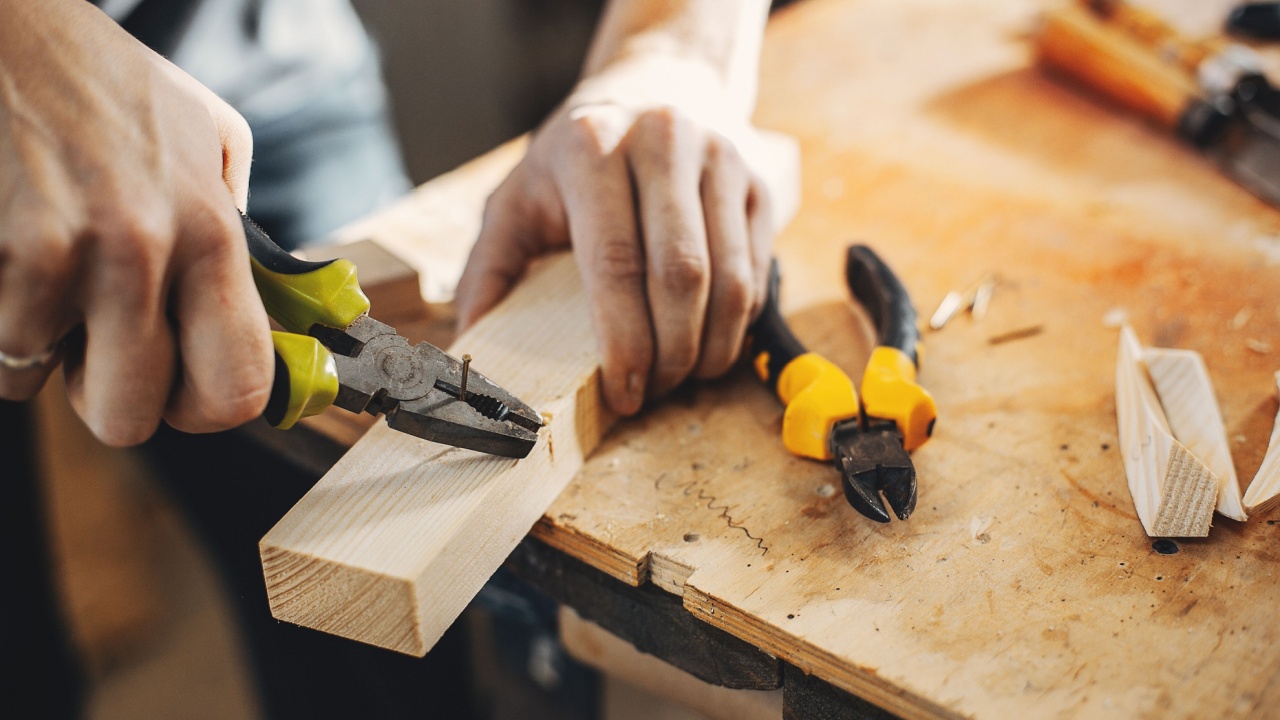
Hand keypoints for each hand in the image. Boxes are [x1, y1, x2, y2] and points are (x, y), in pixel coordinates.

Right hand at [0, 0, 272, 445]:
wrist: (7, 29)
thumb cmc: (105, 85)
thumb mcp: (210, 139)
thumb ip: (238, 231)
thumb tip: (270, 317)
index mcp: (212, 232)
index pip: (237, 386)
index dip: (205, 410)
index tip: (185, 395)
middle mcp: (143, 250)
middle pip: (129, 418)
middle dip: (107, 394)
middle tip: (96, 343)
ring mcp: (59, 254)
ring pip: (36, 383)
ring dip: (36, 345)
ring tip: (46, 268)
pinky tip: (9, 253)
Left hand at [456, 54, 774, 415]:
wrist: (658, 84)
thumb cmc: (578, 158)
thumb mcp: (519, 196)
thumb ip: (490, 267)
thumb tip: (471, 343)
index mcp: (591, 146)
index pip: (615, 260)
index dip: (623, 338)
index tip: (623, 390)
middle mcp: (662, 141)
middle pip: (682, 274)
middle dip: (671, 353)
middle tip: (652, 391)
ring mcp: (720, 159)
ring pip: (730, 280)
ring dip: (711, 347)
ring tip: (683, 376)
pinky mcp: (758, 183)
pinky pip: (756, 272)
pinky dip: (737, 323)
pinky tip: (708, 342)